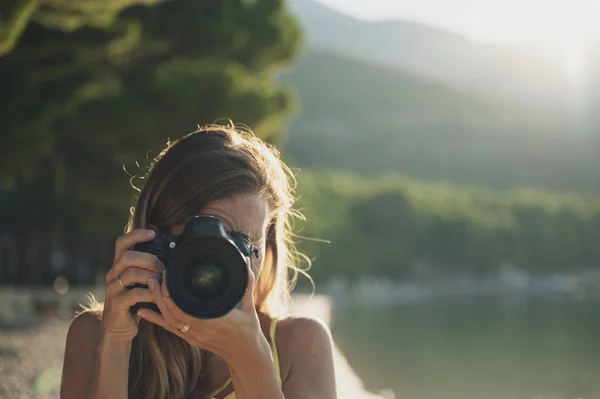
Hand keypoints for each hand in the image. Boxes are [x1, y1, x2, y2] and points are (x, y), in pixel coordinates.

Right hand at [100, 229, 164, 346]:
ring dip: (151, 276)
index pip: (121, 243)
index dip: (136, 235)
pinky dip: (149, 293)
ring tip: (163, 282)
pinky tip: (157, 296)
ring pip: (131, 274)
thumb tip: (171, 256)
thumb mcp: (140, 283)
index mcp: (119, 266)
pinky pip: (133, 294)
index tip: (153, 233)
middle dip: (149, 259)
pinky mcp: (116, 304)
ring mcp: (113, 289)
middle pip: (127, 257)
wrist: (119, 329)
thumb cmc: (135, 303)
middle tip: (163, 268)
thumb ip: (148, 270)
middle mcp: (113, 275)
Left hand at [137, 258, 267, 364]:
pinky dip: (155, 319)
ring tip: (149, 286)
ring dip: (156, 304)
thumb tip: (245, 261)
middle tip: (154, 278)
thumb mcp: (248, 306)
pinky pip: (169, 328)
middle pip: (172, 314)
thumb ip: (245, 283)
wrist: (244, 353)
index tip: (167, 279)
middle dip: (160, 296)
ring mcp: (193, 336)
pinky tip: (142, 311)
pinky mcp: (190, 339)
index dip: (172, 297)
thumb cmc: (248, 329)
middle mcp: (200, 330)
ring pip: (168, 321)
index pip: (186, 310)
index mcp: (213, 321)